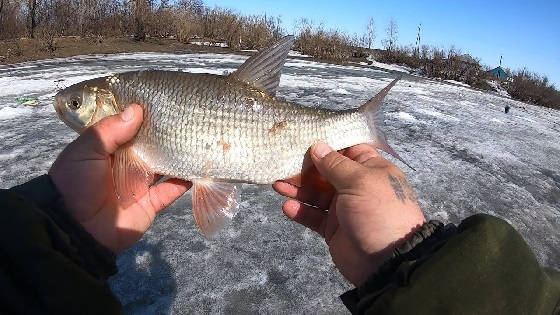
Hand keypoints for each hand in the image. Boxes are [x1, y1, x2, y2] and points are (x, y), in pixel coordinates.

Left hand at [49, 105, 190, 252]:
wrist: (76, 230)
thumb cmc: (76, 183)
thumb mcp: (86, 150)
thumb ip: (110, 130)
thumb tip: (137, 109)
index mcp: (109, 149)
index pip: (130, 128)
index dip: (144, 115)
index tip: (164, 100)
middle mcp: (127, 164)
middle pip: (151, 146)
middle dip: (167, 135)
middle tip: (188, 117)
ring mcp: (140, 184)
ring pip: (165, 167)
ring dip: (179, 156)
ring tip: (197, 141)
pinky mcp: (150, 204)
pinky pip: (171, 191)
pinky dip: (184, 183)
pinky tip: (197, 170)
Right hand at [273, 143, 424, 285]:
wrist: (386, 261)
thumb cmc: (378, 212)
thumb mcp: (359, 182)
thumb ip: (335, 164)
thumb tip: (317, 146)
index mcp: (369, 169)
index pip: (346, 150)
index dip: (326, 144)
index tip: (302, 137)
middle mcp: (356, 186)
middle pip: (325, 172)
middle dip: (305, 167)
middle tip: (282, 162)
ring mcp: (343, 208)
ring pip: (315, 194)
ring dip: (297, 189)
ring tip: (277, 185)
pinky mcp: (333, 228)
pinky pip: (313, 216)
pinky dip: (300, 211)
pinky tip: (287, 207)